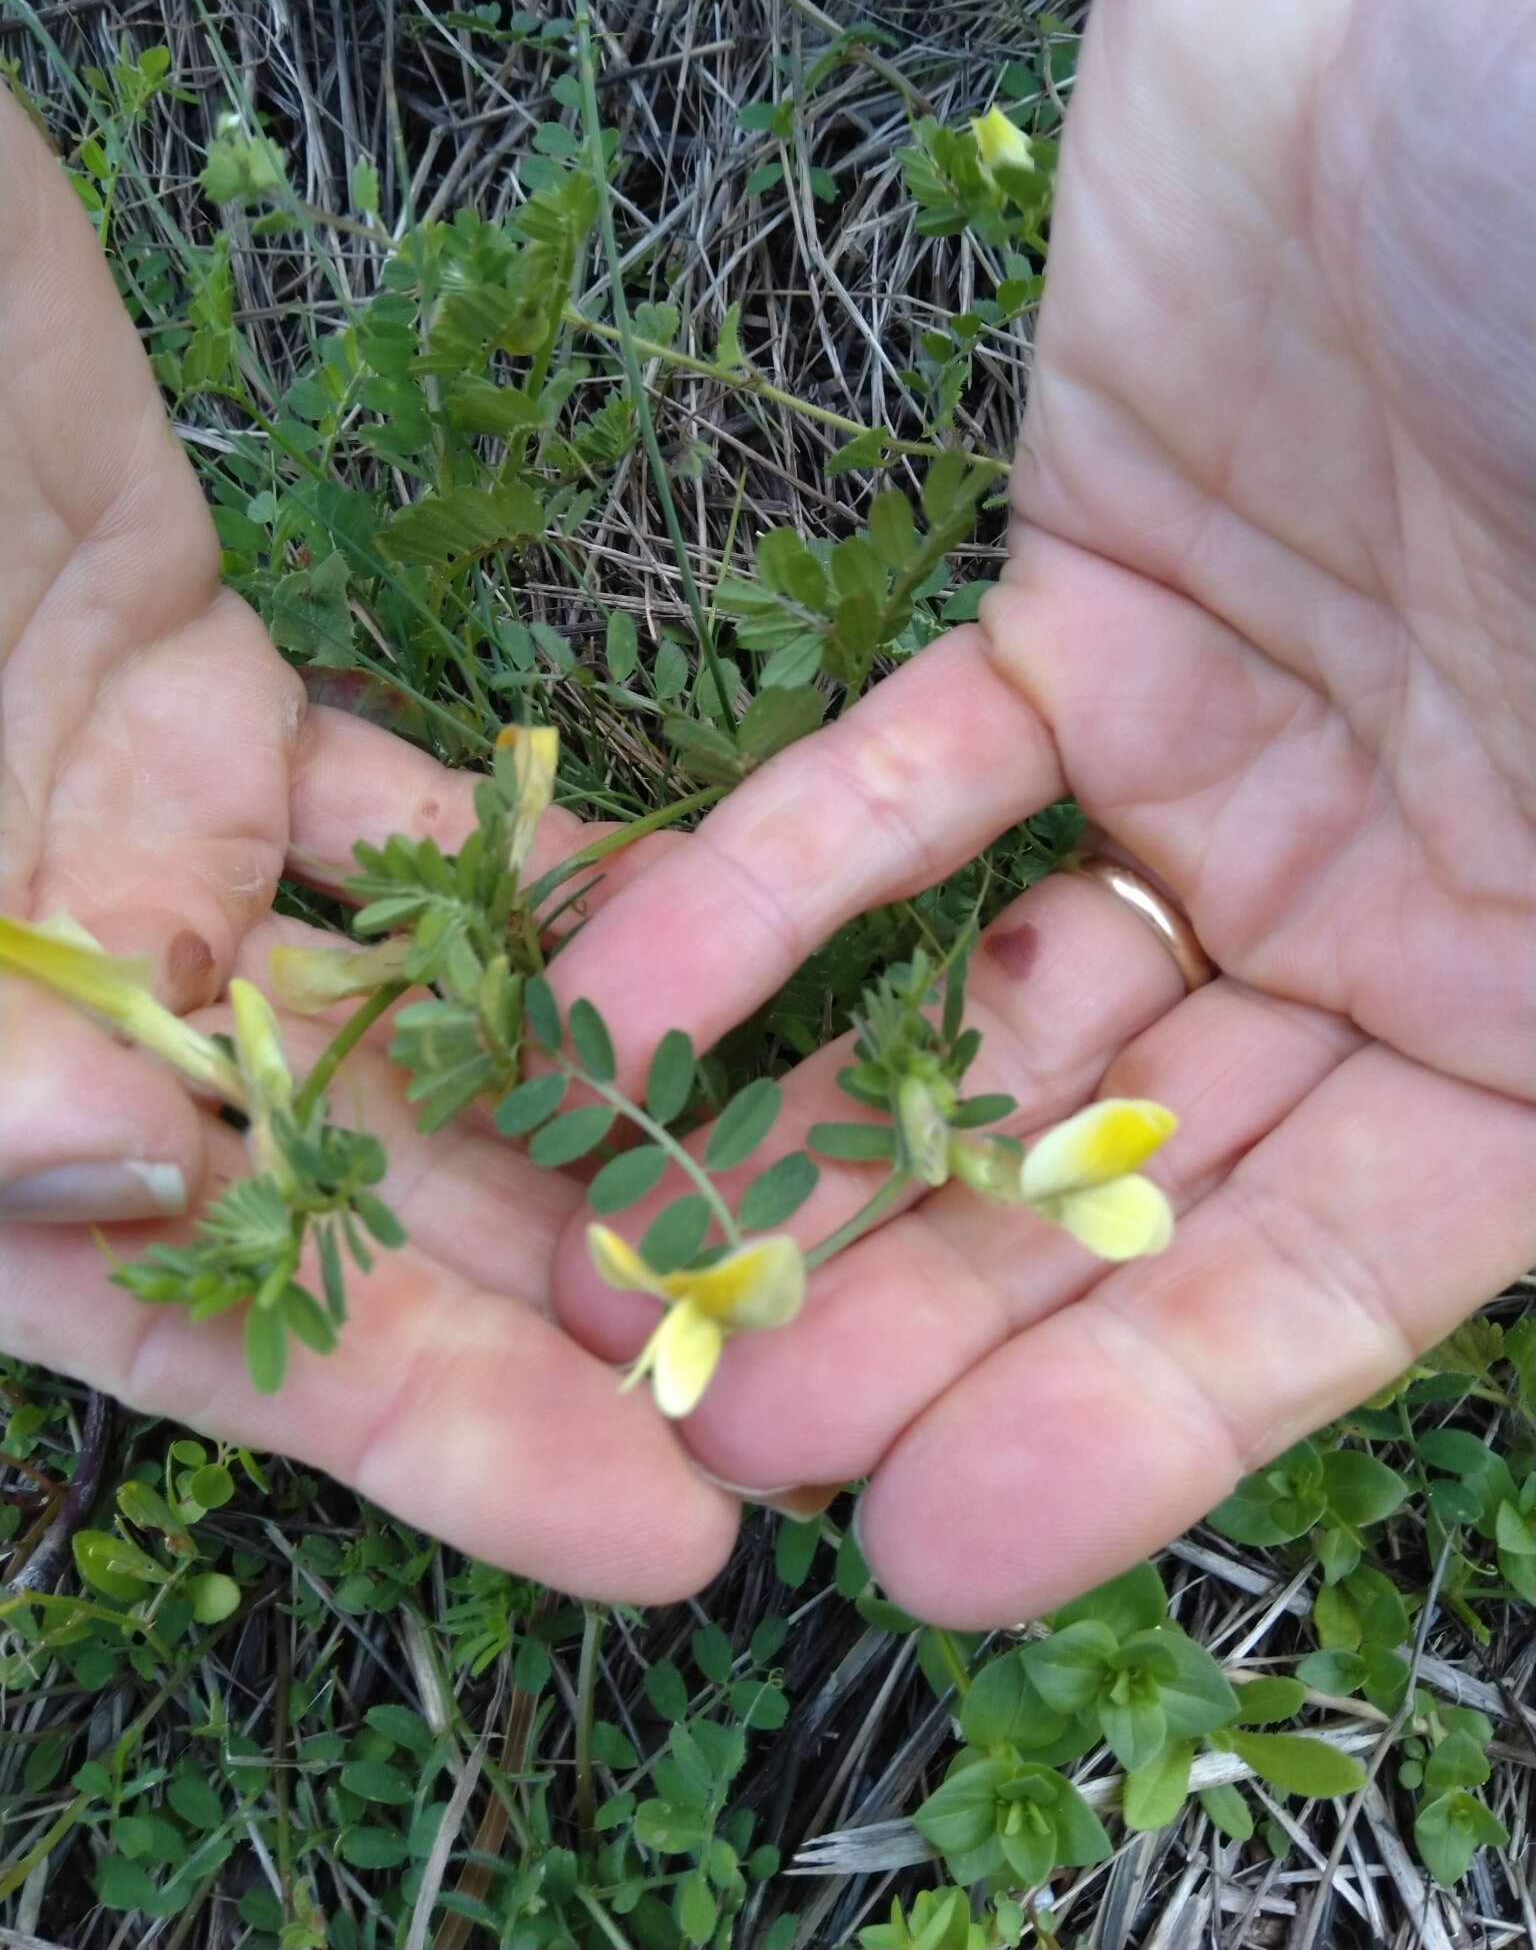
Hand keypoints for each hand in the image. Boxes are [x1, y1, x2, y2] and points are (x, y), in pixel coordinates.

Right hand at [0, 95, 743, 1602]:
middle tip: (799, 1349)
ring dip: (582, 1087)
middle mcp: (46, 1013)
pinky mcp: (200, 700)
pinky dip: (531, 870)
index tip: (664, 1536)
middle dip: (566, 1282)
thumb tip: (125, 1186)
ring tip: (795, 1166)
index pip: (204, 1324)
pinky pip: (402, 817)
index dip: (434, 1443)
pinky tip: (689, 928)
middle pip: (350, 1192)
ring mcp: (132, 854)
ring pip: (401, 1008)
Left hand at [550, 0, 1535, 1624]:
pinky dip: (778, 891)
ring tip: (644, 1285)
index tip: (935, 1547)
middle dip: (934, 1312)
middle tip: (725, 1432)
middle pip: (1137, 1174)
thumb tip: (1523, 1130)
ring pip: (1002, 1015)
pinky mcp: (1084, 610)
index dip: (1149, 1418)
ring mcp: (1238, 765)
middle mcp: (1411, 911)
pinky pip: (913, 790)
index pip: (1349, 1267)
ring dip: (826, 1145)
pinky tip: (626, 1007)